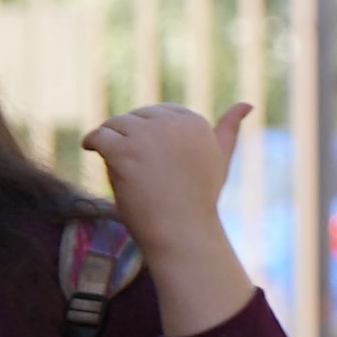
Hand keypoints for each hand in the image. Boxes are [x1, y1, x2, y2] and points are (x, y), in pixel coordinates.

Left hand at [80, 100, 249, 241]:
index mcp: (193, 121)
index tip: (149, 158)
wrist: (183, 233)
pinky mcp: (124, 151)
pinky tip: (89, 148)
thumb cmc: (200, 201)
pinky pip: (99, 136)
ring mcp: (147, 136)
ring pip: (115, 125)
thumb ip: (229, 130)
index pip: (158, 113)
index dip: (149, 134)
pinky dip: (91, 141)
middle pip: (135, 118)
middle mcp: (171, 123)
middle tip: (134, 167)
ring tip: (113, 161)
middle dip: (129, 136)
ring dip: (110, 140)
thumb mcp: (219, 160)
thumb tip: (247, 103)